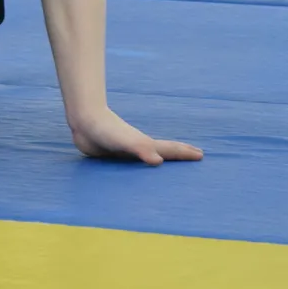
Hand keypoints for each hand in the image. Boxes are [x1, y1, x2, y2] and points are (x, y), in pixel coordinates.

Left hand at [70, 108, 201, 165]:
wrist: (85, 121)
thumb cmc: (105, 130)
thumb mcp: (126, 142)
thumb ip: (141, 150)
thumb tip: (159, 161)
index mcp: (146, 145)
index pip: (170, 150)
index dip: (185, 153)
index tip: (202, 155)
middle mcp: (140, 147)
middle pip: (165, 151)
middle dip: (181, 153)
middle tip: (196, 155)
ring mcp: (128, 150)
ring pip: (151, 156)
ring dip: (164, 158)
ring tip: (171, 163)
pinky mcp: (115, 155)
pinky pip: (135, 163)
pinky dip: (144, 164)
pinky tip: (140, 167)